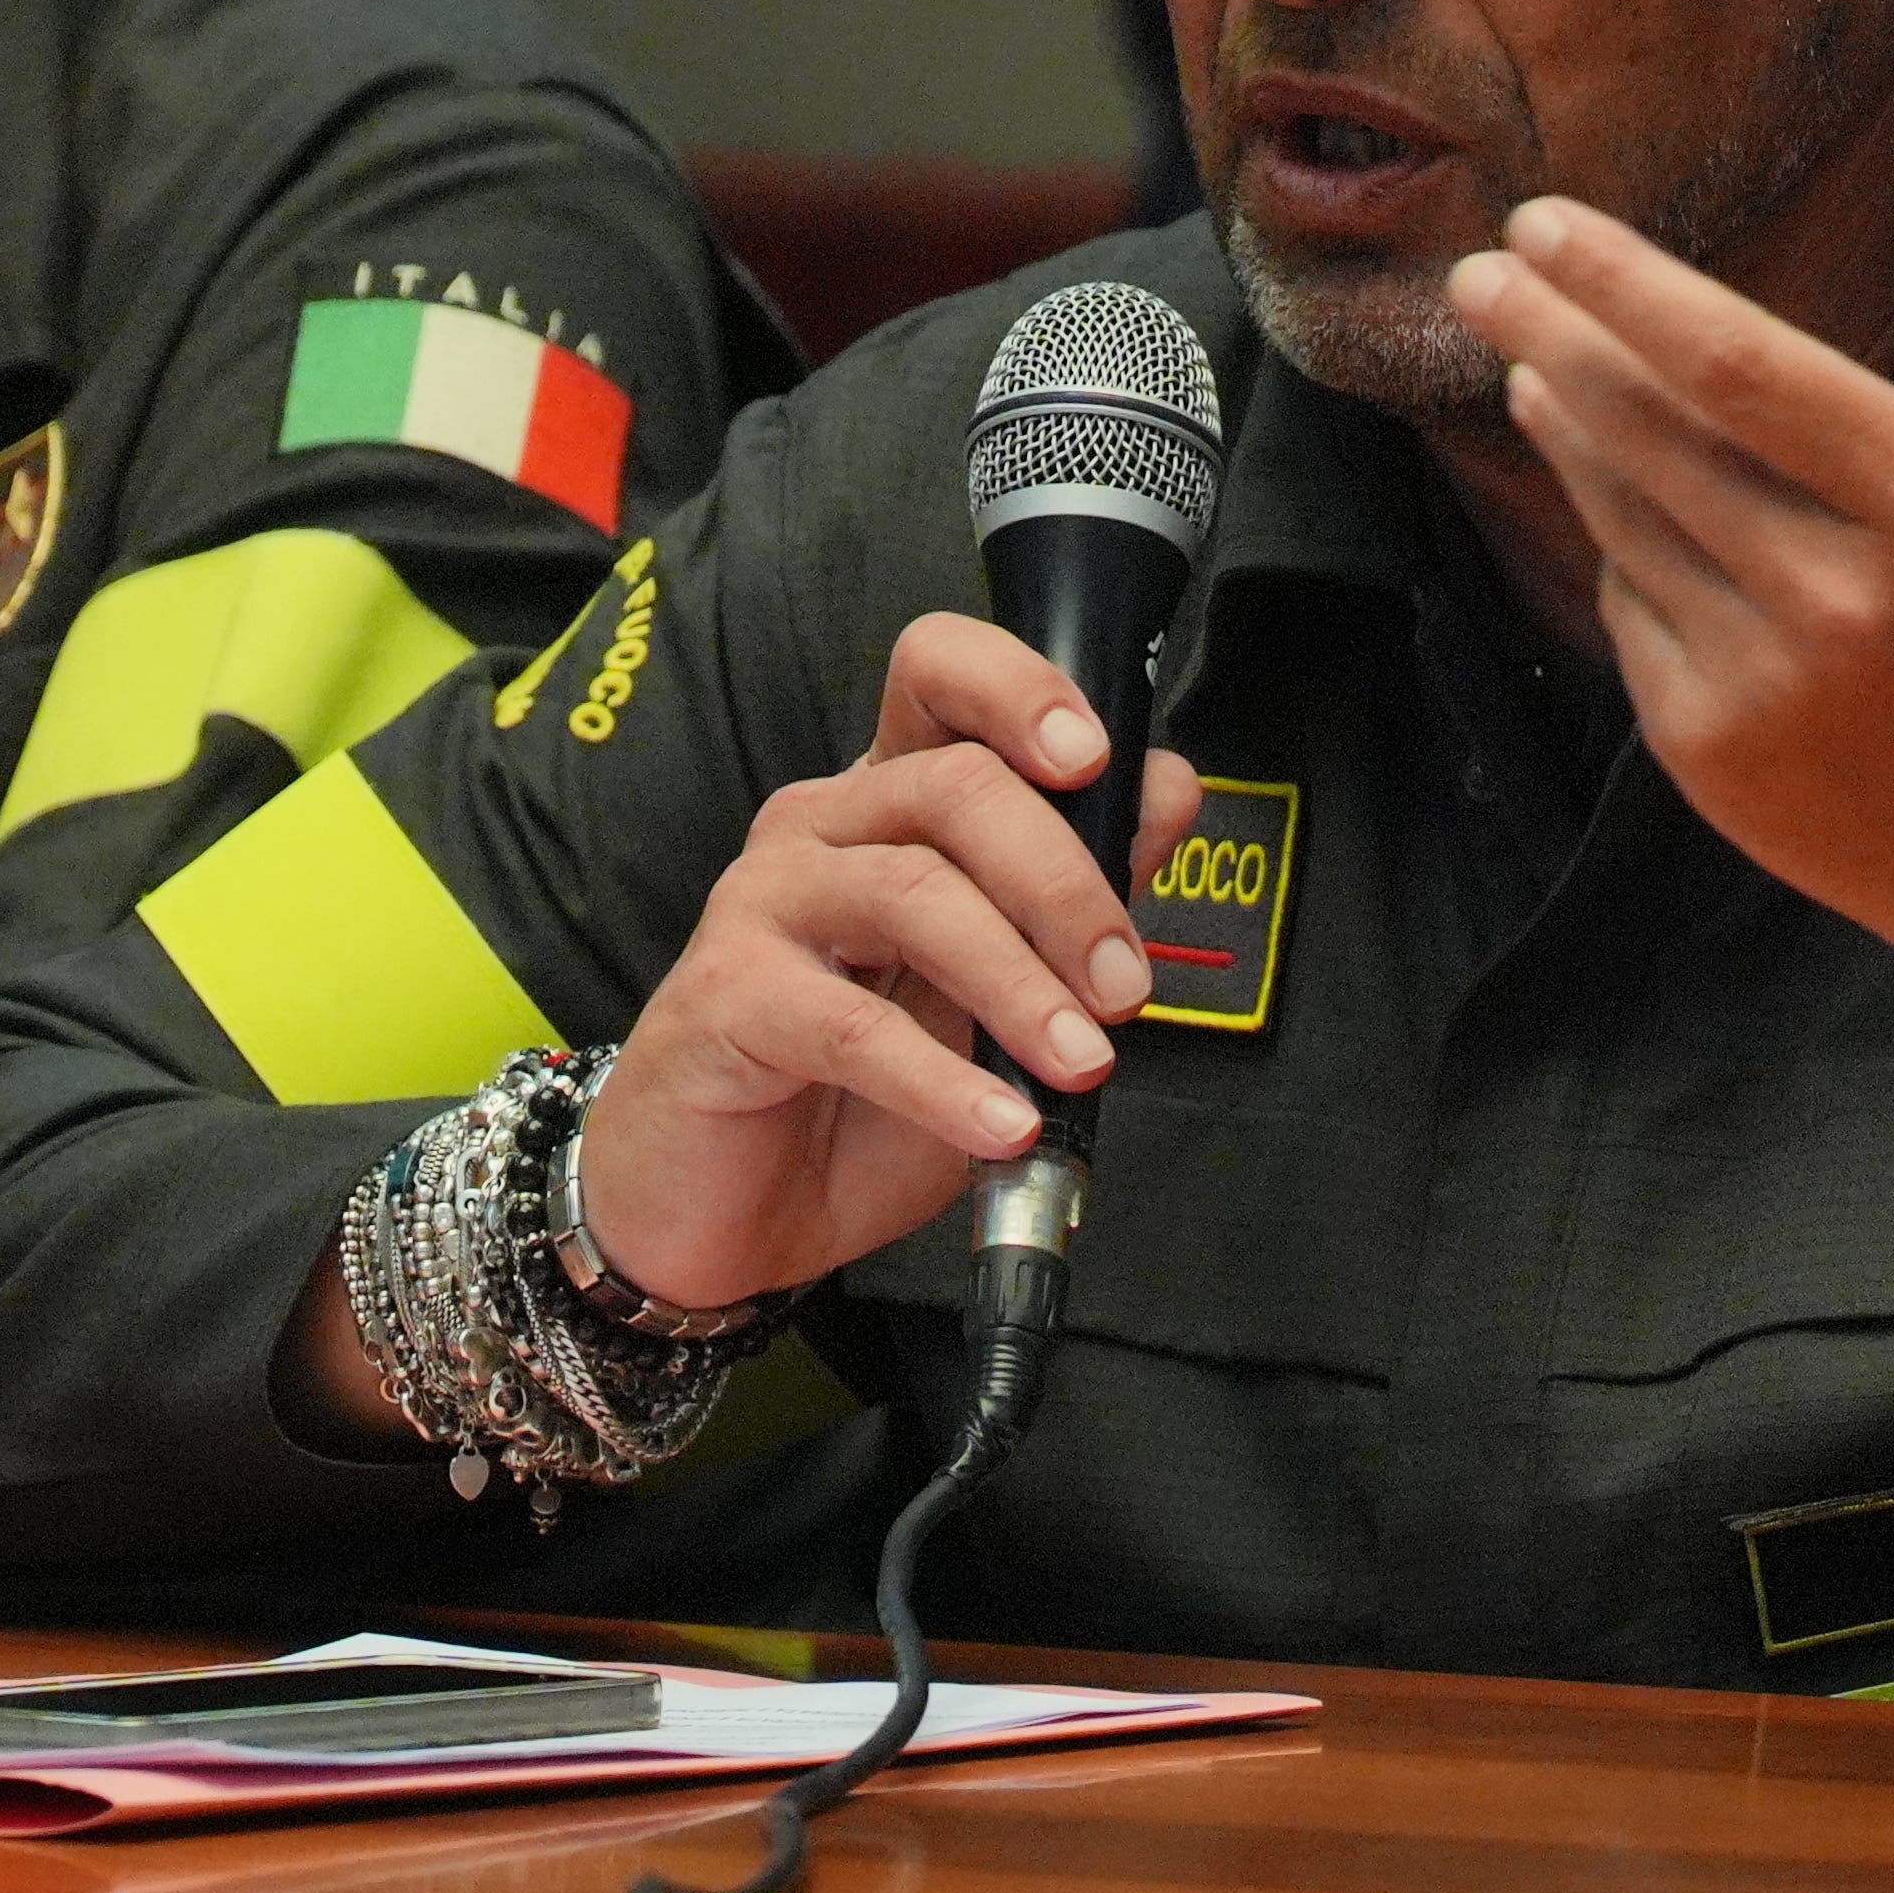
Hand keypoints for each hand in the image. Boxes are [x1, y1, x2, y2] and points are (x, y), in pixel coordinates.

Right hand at [562, 613, 1198, 1314]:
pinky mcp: (727, 997)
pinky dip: (945, 1081)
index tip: (1093, 759)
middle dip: (1064, 884)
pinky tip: (999, 1125)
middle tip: (1122, 985)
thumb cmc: (855, 1101)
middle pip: (952, 785)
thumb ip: (1076, 894)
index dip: (1018, 690)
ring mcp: (763, 905)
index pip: (936, 677)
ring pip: (913, 891)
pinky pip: (853, 1025)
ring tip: (1079, 1062)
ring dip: (1021, 984)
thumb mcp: (995, 998)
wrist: (731, 1215)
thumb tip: (1166, 794)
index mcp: (885, 806)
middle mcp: (820, 830)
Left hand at [1446, 173, 1893, 1084]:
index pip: (1739, 366)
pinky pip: (1632, 606)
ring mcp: (1763, 675)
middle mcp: (1838, 590)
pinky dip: (1612, 537)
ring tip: (1525, 359)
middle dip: (1551, 336)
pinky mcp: (1707, 746)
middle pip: (1650, 432)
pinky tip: (1598, 482)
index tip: (1545, 223)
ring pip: (1625, 515)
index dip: (1629, 288)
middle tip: (1480, 273)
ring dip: (1564, 426)